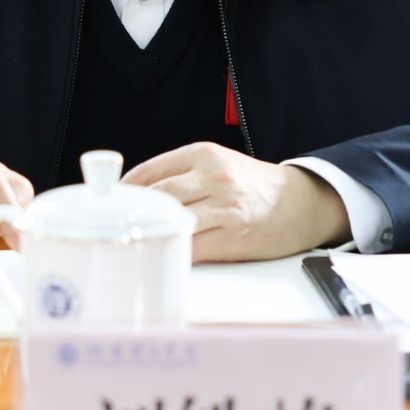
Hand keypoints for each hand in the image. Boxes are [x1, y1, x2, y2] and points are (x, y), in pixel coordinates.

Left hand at [123, 143, 348, 261]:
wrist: (299, 202)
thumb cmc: (252, 185)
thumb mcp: (217, 164)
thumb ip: (181, 174)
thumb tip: (137, 195)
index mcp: (205, 154)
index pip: (152, 170)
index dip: (126, 189)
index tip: (110, 202)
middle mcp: (215, 176)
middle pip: (159, 196)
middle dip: (133, 213)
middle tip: (114, 226)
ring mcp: (225, 207)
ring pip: (173, 221)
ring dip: (150, 234)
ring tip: (131, 243)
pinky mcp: (234, 235)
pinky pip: (193, 247)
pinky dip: (173, 253)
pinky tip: (161, 255)